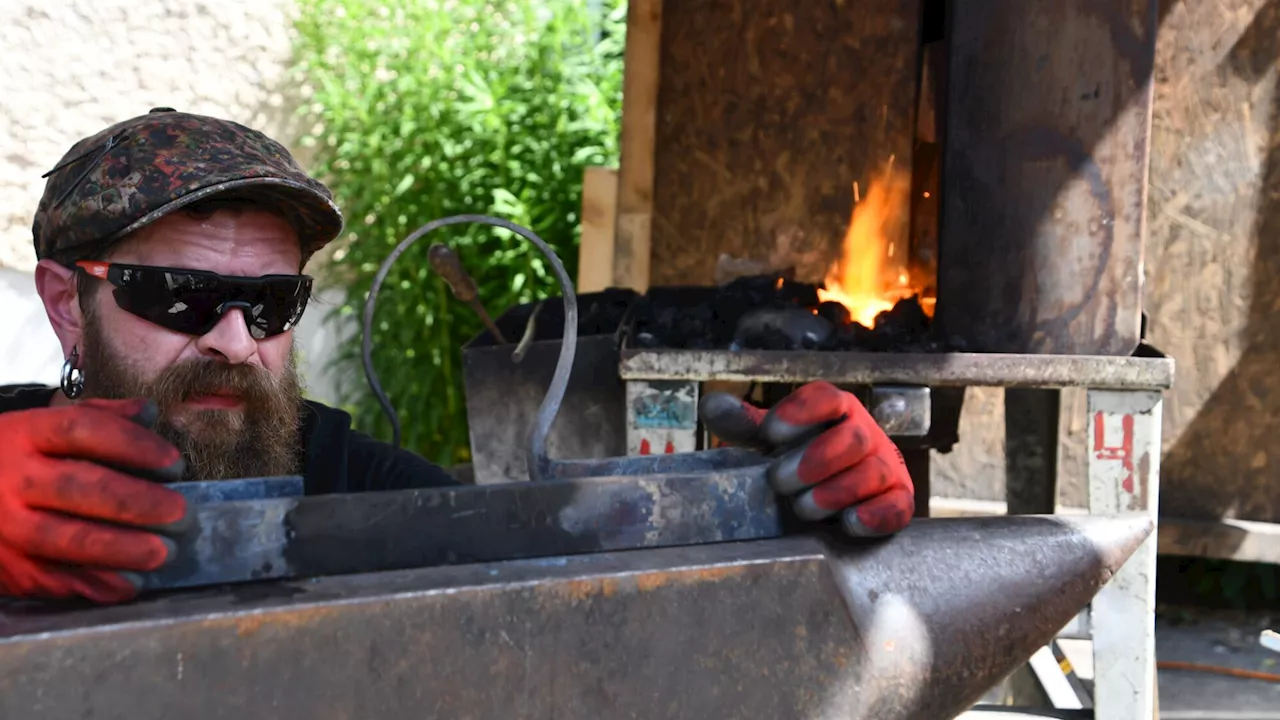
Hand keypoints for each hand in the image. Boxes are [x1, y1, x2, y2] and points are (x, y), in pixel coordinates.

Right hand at [0, 398, 188, 602]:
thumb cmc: (13, 459)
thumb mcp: (43, 427)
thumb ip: (98, 417)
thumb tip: (148, 412)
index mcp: (26, 434)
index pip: (83, 429)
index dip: (133, 445)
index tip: (174, 464)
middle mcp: (12, 479)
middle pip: (80, 486)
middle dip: (136, 502)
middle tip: (179, 513)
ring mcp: (6, 527)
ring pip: (69, 539)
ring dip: (123, 549)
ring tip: (164, 552)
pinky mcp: (8, 569)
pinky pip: (56, 580)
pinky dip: (98, 585)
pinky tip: (132, 583)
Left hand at [699, 381, 914, 535]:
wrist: (845, 494)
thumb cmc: (804, 459)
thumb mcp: (773, 441)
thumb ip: (746, 425)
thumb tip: (711, 406)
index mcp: (835, 411)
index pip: (826, 398)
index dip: (799, 413)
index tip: (770, 433)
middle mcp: (865, 434)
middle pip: (852, 437)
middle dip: (815, 460)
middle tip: (780, 481)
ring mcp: (886, 467)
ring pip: (874, 472)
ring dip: (836, 491)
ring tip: (804, 508)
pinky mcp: (898, 501)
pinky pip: (897, 507)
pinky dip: (874, 516)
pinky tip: (848, 523)